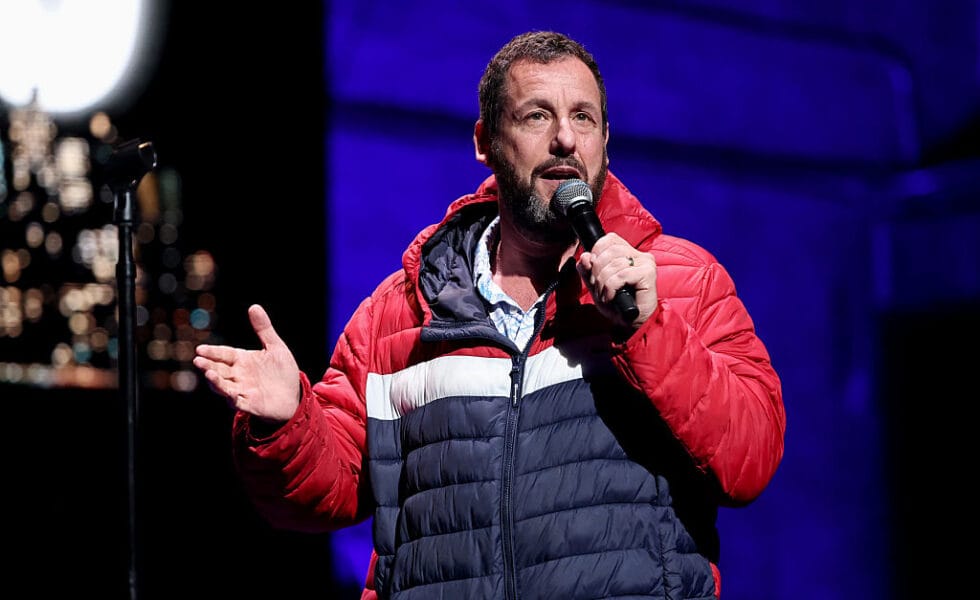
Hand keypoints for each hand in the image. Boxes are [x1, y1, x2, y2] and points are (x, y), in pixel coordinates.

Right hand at [192, 304, 299, 423]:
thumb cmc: (282, 371)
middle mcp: (239, 375)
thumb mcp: (275, 347)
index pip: (224, 354)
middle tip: (198, 360)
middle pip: (219, 369)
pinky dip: (232, 398)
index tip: (200, 349)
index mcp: (243, 360)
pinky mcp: (249, 404)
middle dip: (208, 365)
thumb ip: (264, 329)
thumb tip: (254, 306)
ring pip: (223, 386)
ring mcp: (242, 390)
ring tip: (209, 373)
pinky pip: (238, 402)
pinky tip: (231, 393)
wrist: (294, 395)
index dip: (212, 352)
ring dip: (215, 381)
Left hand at [575, 232, 657, 328]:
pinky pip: (621, 275)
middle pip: (609, 250)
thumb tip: (585, 256)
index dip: (596, 252)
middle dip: (597, 271)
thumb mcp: (596, 285)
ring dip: (603, 283)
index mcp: (628, 253)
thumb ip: (588, 270)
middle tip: (599, 287)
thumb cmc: (617, 305)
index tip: (593, 271)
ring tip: (606, 295)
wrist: (631, 324)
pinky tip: (612, 296)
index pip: (608, 239)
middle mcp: (640, 255)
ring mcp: (645, 263)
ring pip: (614, 264)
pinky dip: (611, 287)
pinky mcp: (648, 273)